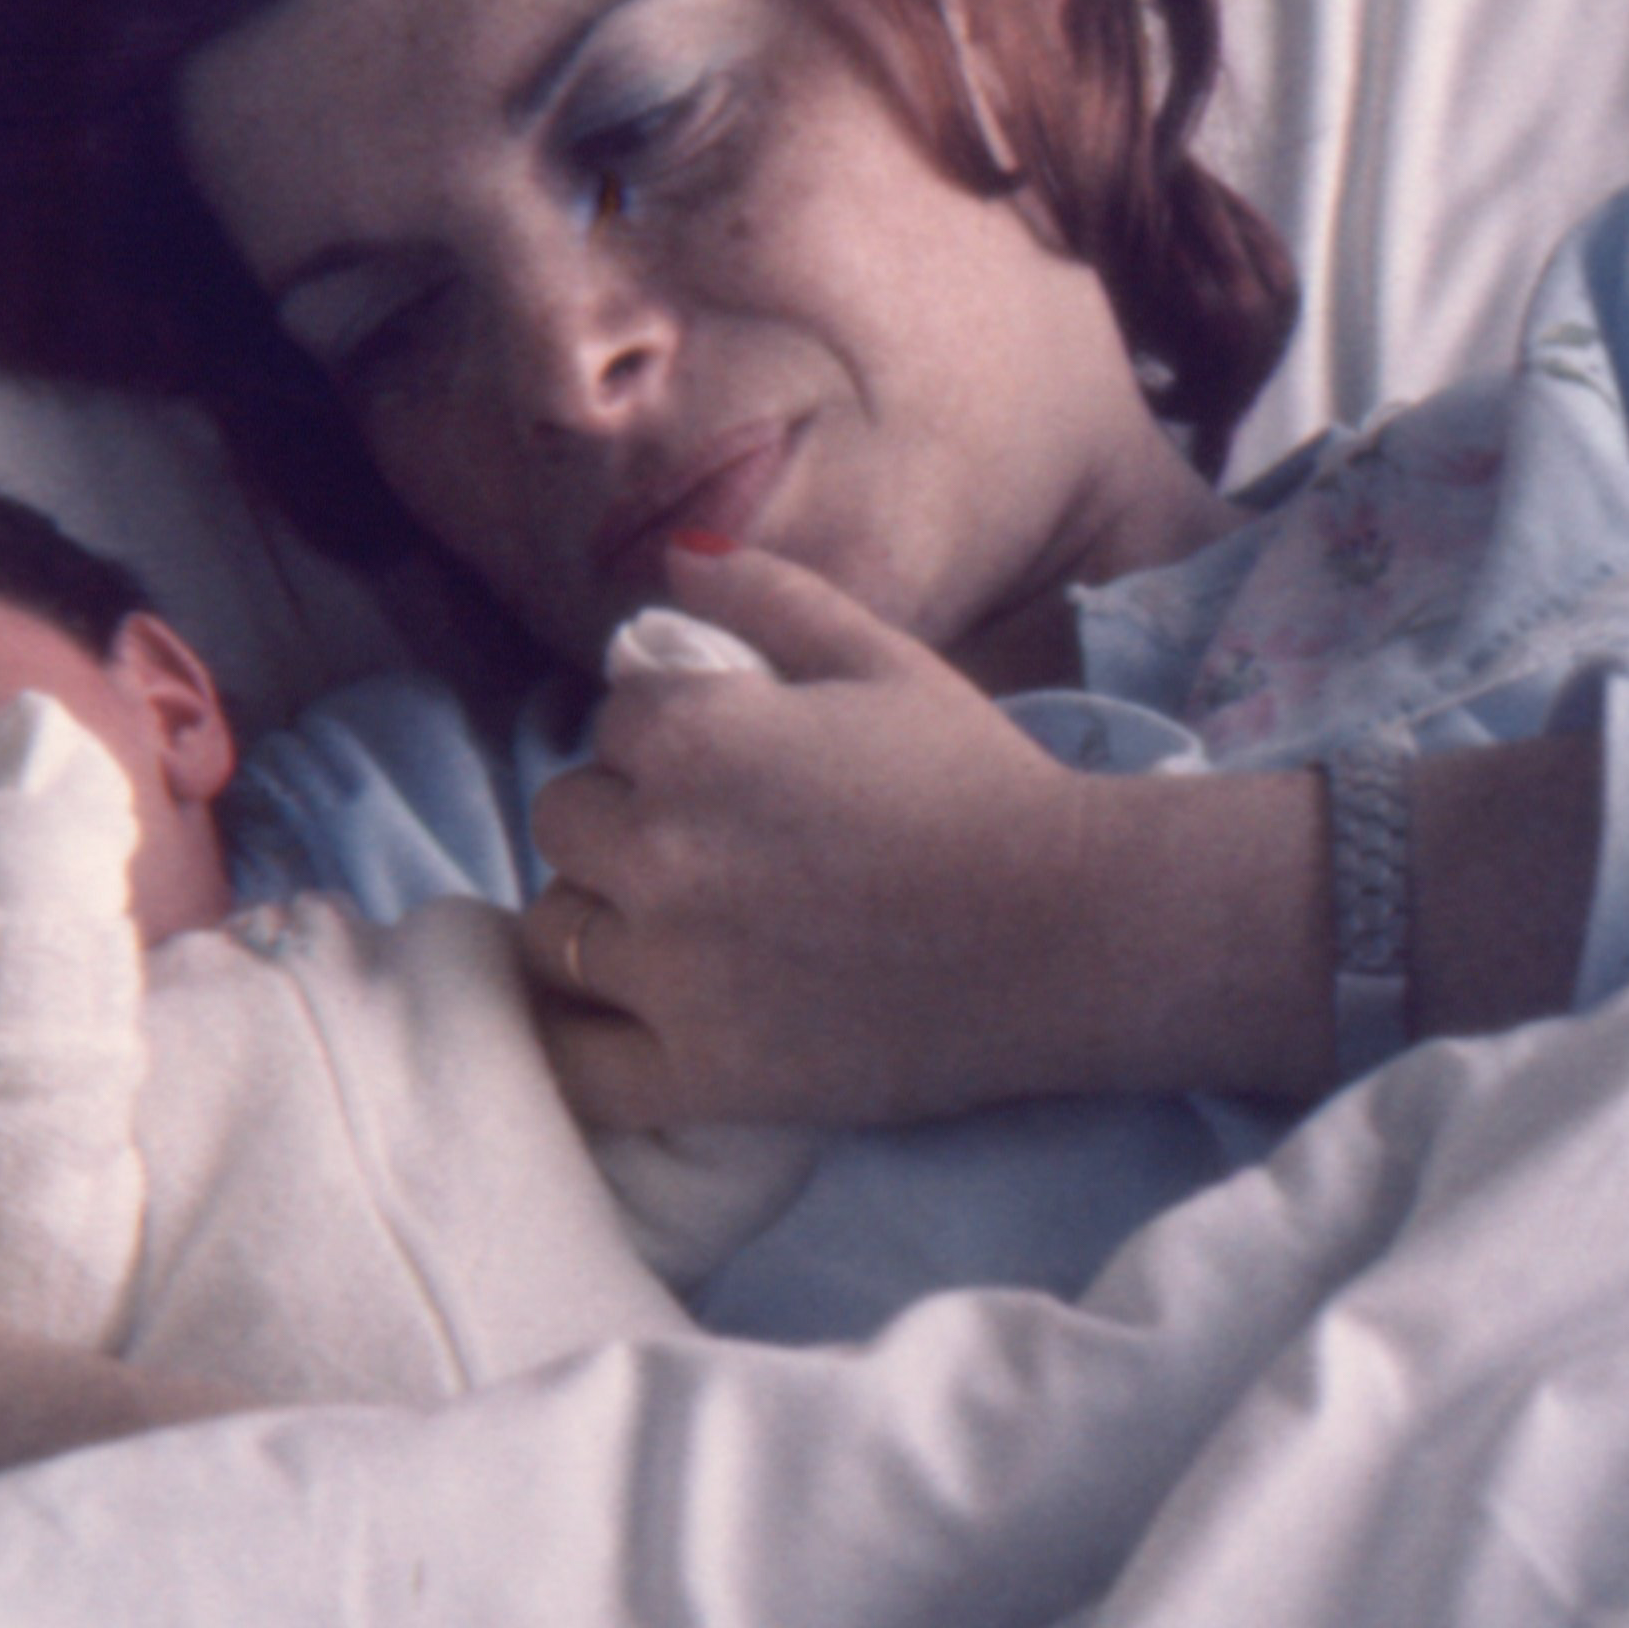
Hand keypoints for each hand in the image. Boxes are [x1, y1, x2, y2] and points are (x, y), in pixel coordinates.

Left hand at [522, 541, 1315, 1128]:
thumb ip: (768, 595)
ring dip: (603, 925)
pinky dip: (580, 1044)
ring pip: (556, 934)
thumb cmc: (983, 782)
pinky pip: (576, 1066)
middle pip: (565, 823)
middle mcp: (657, 847)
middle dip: (623, 826)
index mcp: (689, 734)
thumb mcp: (882, 658)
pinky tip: (624, 1023)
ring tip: (686, 934)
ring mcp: (670, 968)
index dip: (666, 744)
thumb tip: (676, 554)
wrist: (1072, 930)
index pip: (609, 724)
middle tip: (712, 854)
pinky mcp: (699, 1073)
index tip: (735, 775)